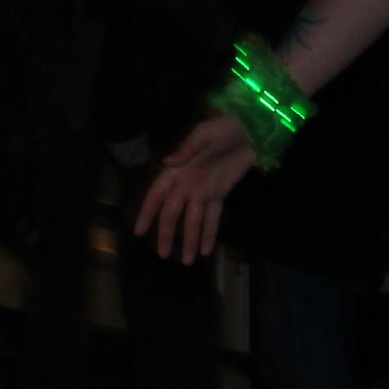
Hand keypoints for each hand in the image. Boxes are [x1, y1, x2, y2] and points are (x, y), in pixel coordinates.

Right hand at [131, 111, 257, 262]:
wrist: (249, 130)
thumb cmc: (222, 127)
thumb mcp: (203, 134)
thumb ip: (186, 149)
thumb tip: (166, 163)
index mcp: (177, 170)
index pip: (157, 195)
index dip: (147, 213)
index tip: (139, 231)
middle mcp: (186, 184)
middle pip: (173, 214)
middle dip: (168, 233)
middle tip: (163, 255)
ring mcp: (203, 191)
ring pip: (193, 220)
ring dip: (190, 239)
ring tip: (187, 261)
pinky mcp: (220, 194)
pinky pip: (213, 217)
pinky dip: (210, 233)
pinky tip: (207, 250)